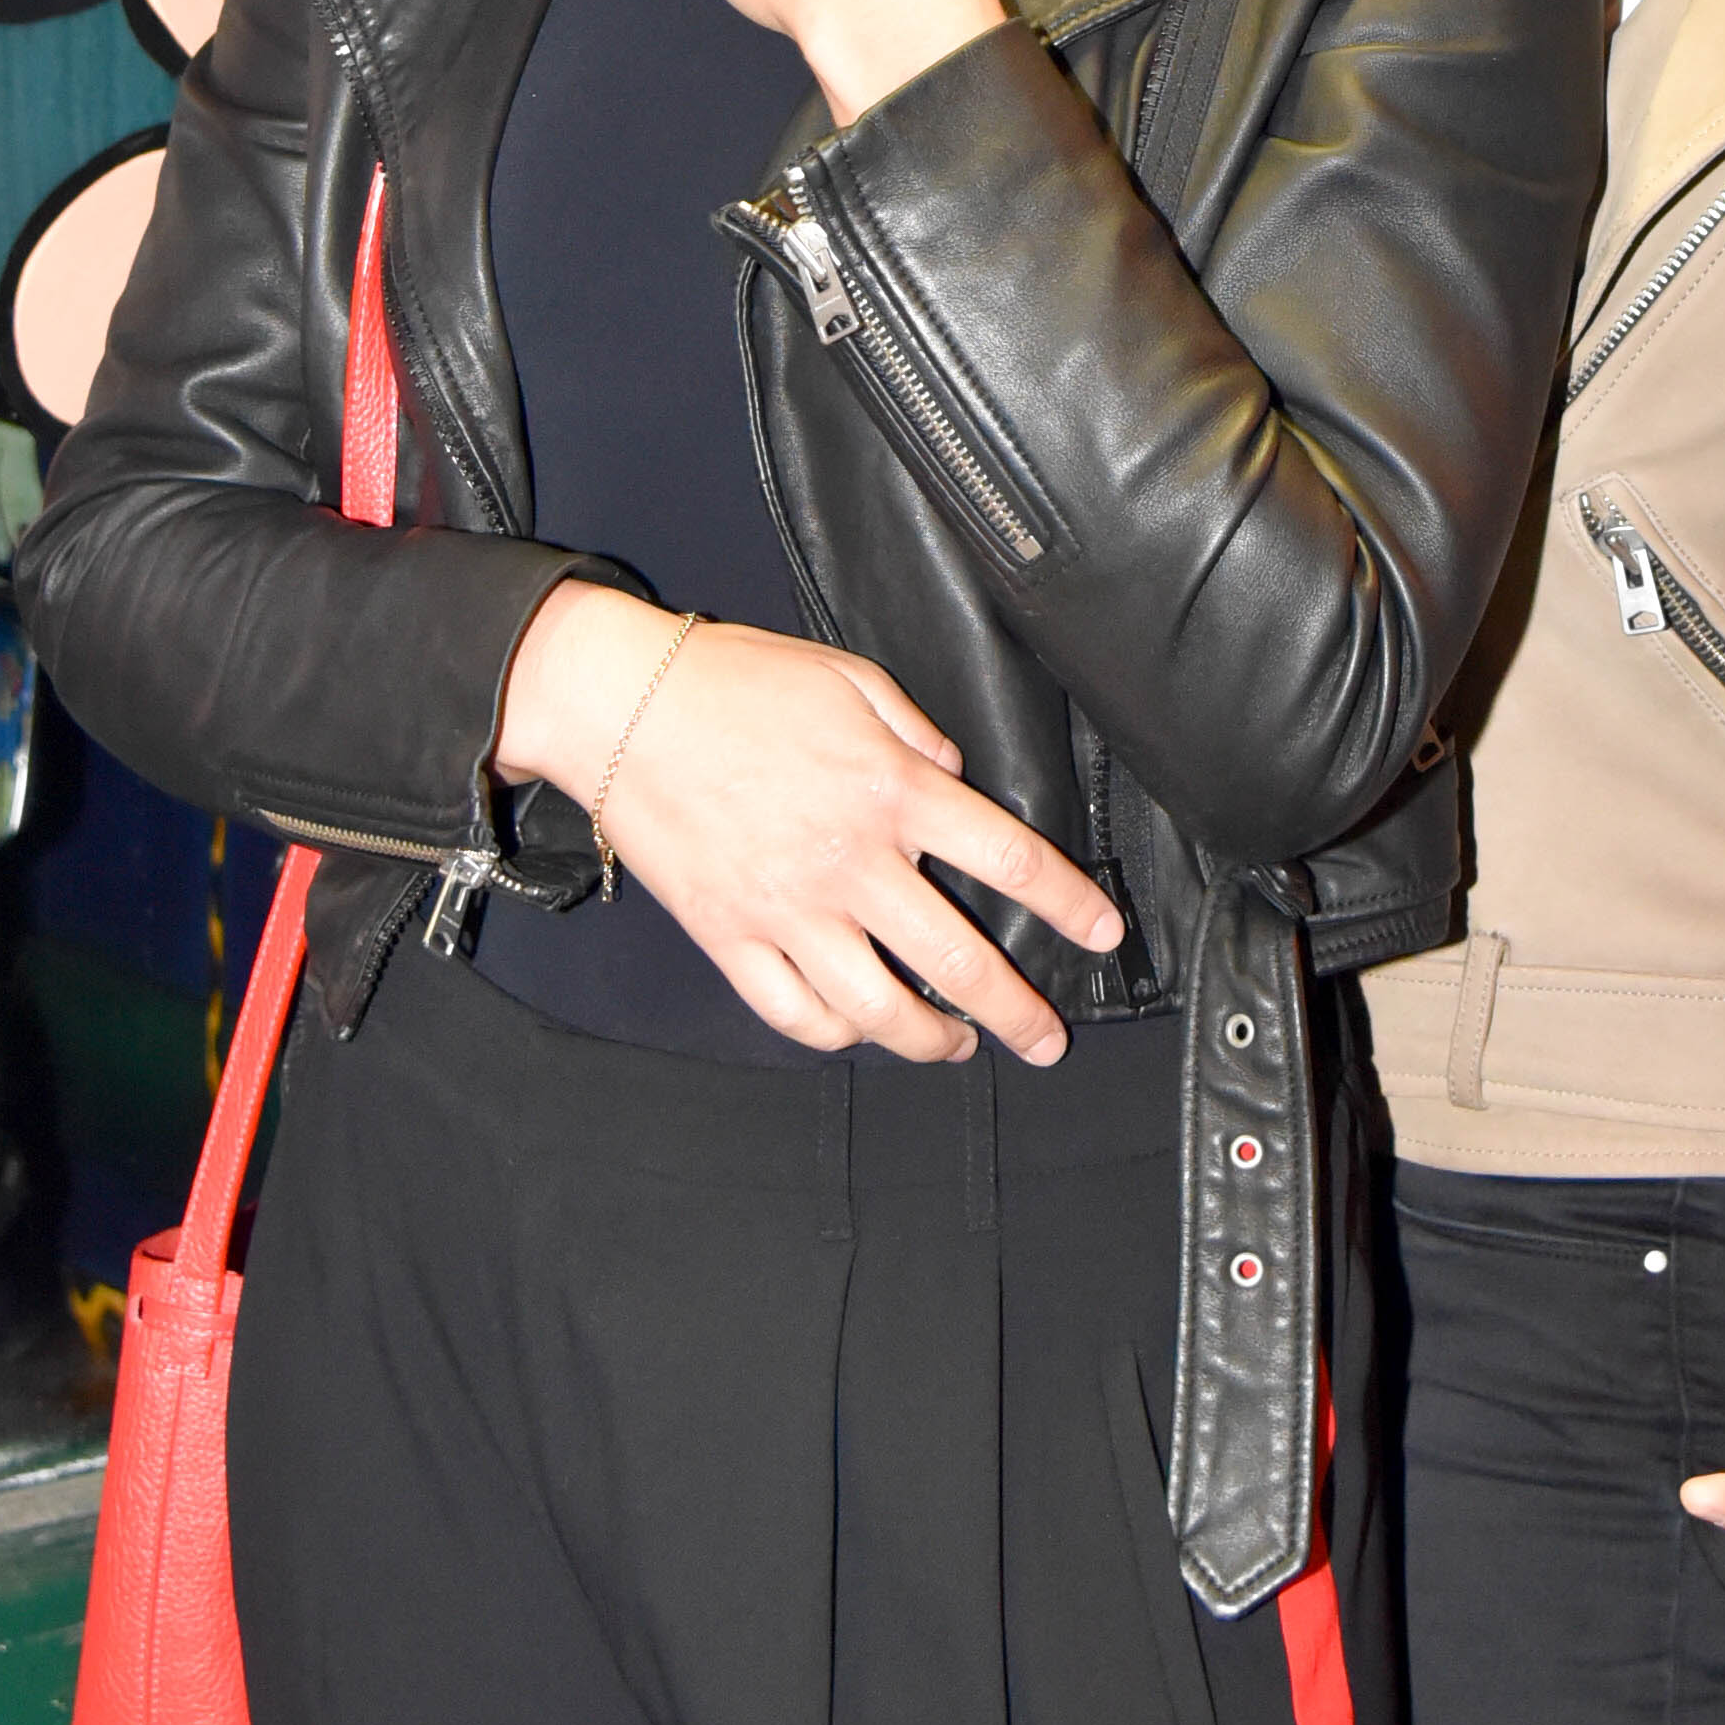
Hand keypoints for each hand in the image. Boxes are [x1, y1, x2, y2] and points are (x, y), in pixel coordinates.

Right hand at [494, 583, 1117, 1063]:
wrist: (621, 703)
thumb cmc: (736, 681)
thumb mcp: (850, 677)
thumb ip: (917, 732)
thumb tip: (954, 776)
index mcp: (891, 791)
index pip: (1010, 860)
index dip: (1069, 904)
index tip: (1104, 933)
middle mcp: (850, 863)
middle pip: (960, 960)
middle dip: (1020, 1012)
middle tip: (1047, 1041)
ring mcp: (787, 910)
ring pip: (880, 1010)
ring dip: (932, 1040)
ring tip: (960, 1047)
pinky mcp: (729, 937)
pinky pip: (796, 1013)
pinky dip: (837, 1035)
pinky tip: (862, 1031)